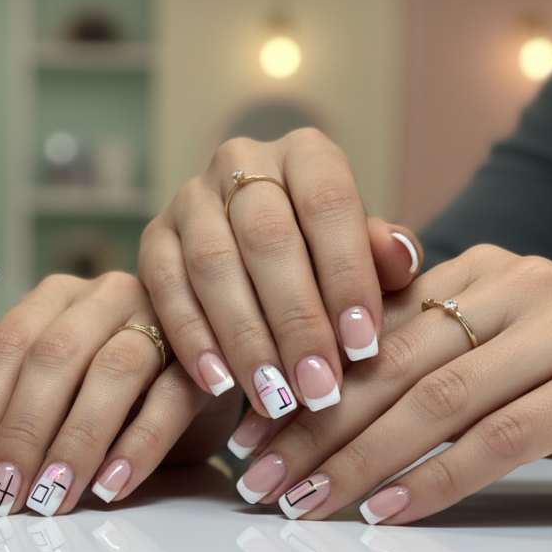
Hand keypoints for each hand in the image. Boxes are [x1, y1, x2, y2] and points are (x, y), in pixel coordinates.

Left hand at [0, 272, 238, 515]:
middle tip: (2, 493)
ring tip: (51, 497)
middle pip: (55, 354)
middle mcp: (106, 297)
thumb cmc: (105, 394)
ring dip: (76, 440)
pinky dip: (137, 446)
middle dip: (22, 431)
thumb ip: (0, 409)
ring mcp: (161, 321)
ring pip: (114, 370)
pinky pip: (171, 399)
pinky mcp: (204, 360)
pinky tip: (110, 487)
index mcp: (57, 297)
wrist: (198, 384)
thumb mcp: (50, 392)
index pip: (8, 344)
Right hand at [140, 129, 421, 419]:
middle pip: (266, 236)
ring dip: (245, 338)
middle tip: (319, 387)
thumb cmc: (324, 269)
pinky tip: (219, 386)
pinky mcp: (152, 237)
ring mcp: (190, 198)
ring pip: (213, 264)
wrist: (254, 273)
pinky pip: (165, 288)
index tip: (363, 346)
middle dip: (296, 320)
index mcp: (307, 154)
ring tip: (275, 397)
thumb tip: (399, 256)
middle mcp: (242, 161)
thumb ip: (384, 263)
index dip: (346, 275)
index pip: (328, 203)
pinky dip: (193, 340)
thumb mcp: (363, 263)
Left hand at [228, 244, 551, 522]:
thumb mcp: (490, 341)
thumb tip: (310, 398)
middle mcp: (513, 285)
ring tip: (302, 504)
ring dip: (358, 460)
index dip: (300, 386)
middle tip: (256, 480)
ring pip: (435, 401)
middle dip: (312, 429)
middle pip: (389, 365)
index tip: (246, 436)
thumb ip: (416, 352)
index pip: (366, 330)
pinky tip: (384, 512)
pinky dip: (434, 479)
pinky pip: (499, 438)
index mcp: (474, 269)